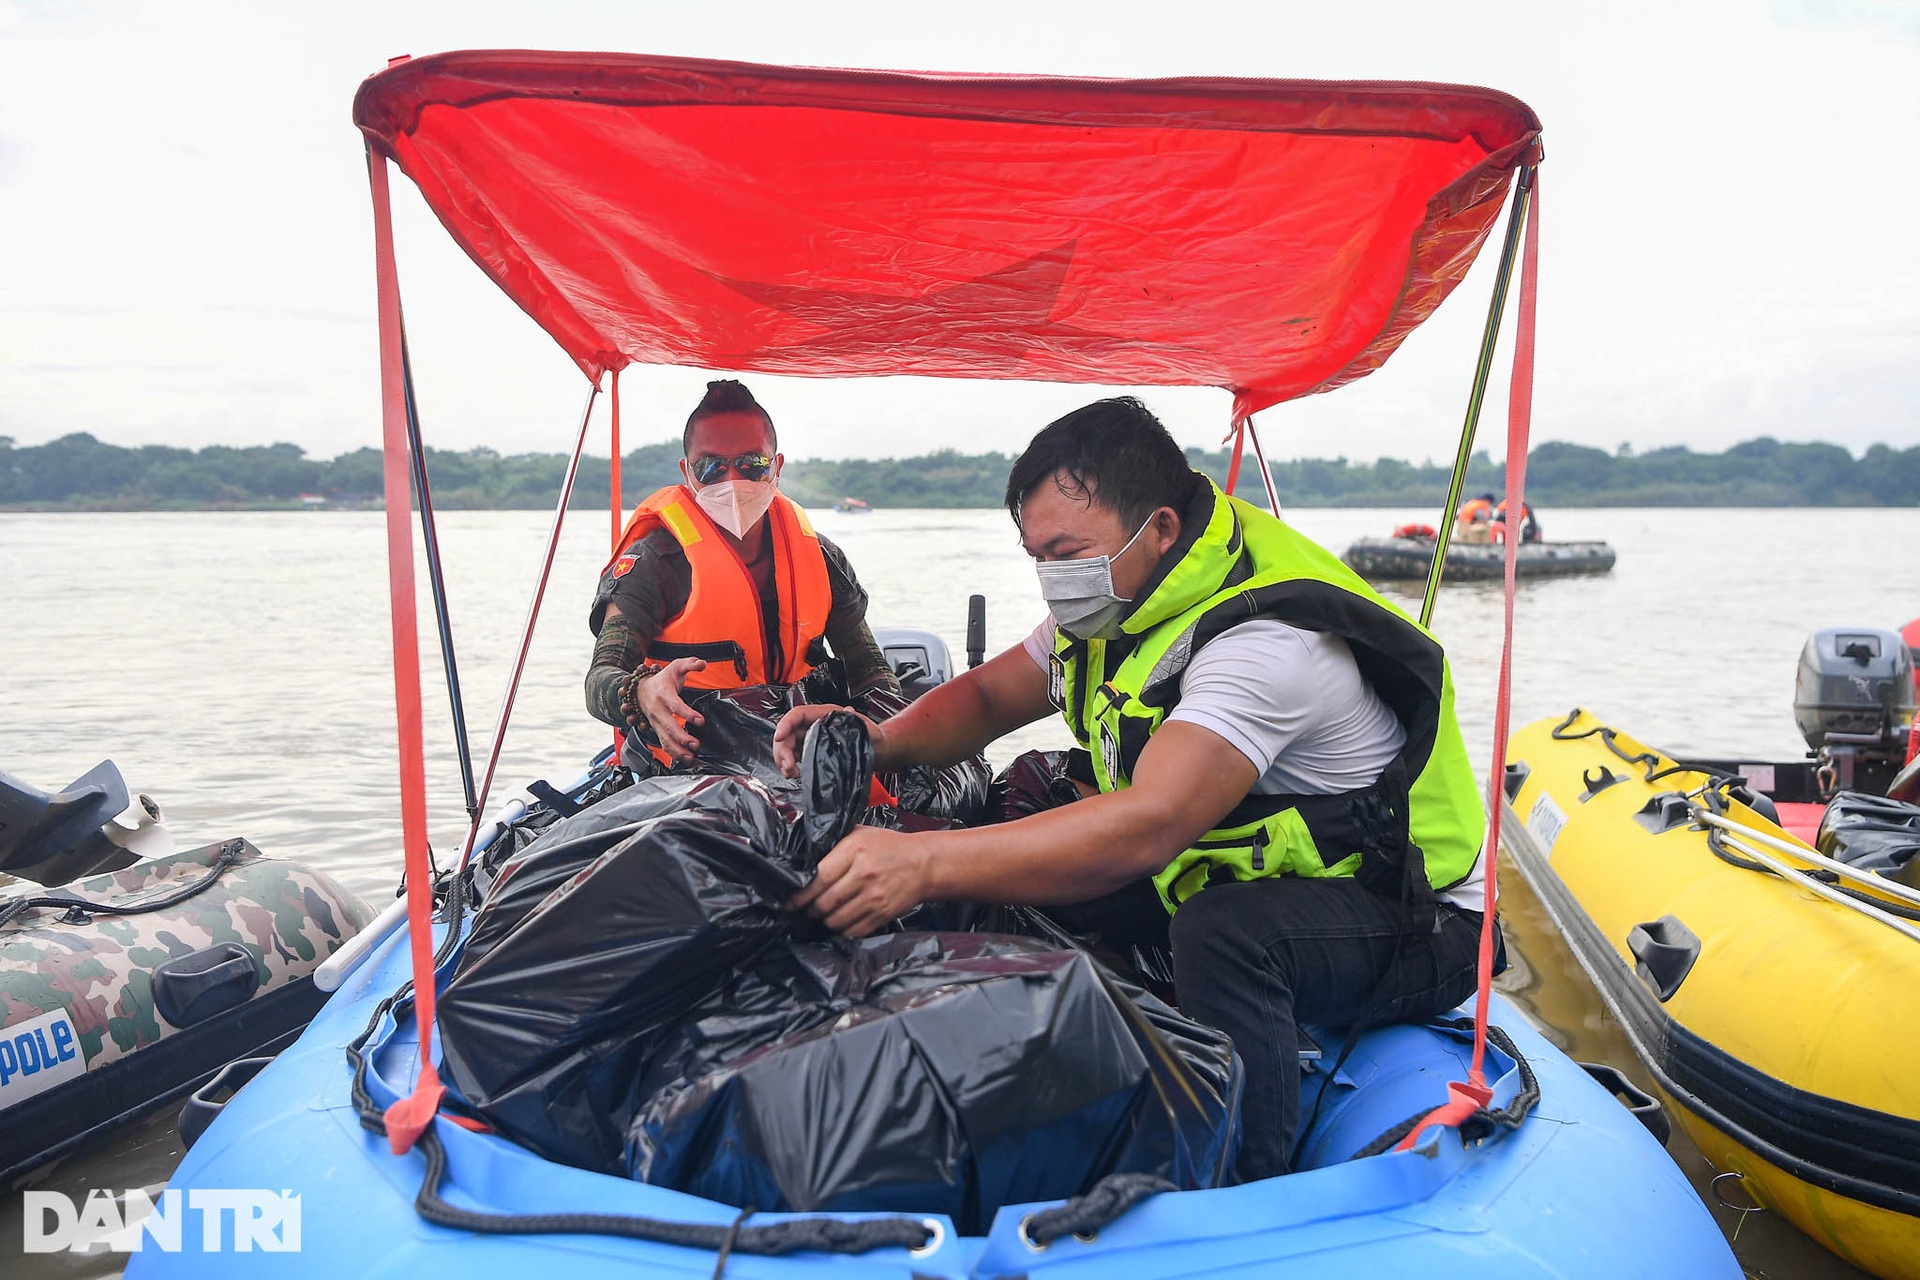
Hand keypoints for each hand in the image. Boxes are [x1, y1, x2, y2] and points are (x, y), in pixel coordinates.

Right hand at [627, 657, 706, 761]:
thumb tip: (702, 663)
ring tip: (691, 757)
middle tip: (695, 744)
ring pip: (664, 739)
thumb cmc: (663, 679)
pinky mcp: (657, 730)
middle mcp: (657, 710)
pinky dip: (674, 754)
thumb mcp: (676, 666)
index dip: (687, 713)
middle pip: (668, 726)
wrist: (641, 689)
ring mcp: (655, 722)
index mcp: (663, 694)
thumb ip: (690, 663)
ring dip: (677, 750)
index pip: (675, 705)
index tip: (700, 721)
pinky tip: (687, 759)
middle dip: (681, 737)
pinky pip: (664, 744)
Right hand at [771, 702, 881, 777]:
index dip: (785, 724)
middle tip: (788, 767)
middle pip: (787, 732)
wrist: (877, 751)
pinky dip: (789, 765)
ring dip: (784, 760)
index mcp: (824, 714)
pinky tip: (794, 773)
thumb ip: (856, 719)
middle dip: (782, 750)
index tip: (779, 737)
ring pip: (787, 745)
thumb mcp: (866, 727)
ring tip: (790, 773)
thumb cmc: (872, 736)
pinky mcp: (810, 751)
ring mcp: (811, 738)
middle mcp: (814, 724)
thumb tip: (848, 712)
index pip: (798, 715)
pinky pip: (793, 756)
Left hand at [789, 825, 930, 936]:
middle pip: (825, 902)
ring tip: (822, 914)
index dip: (801, 893)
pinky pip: (853, 931)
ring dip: (824, 920)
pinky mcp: (882, 914)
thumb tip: (805, 853)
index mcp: (856, 850)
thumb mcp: (862, 833)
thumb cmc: (890, 847)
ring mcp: (875, 897)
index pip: (820, 877)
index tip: (790, 899)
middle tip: (804, 908)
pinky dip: (842, 929)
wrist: (924, 863)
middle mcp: (865, 874)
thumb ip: (835, 842)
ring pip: (836, 920)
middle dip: (809, 909)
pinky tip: (841, 920)